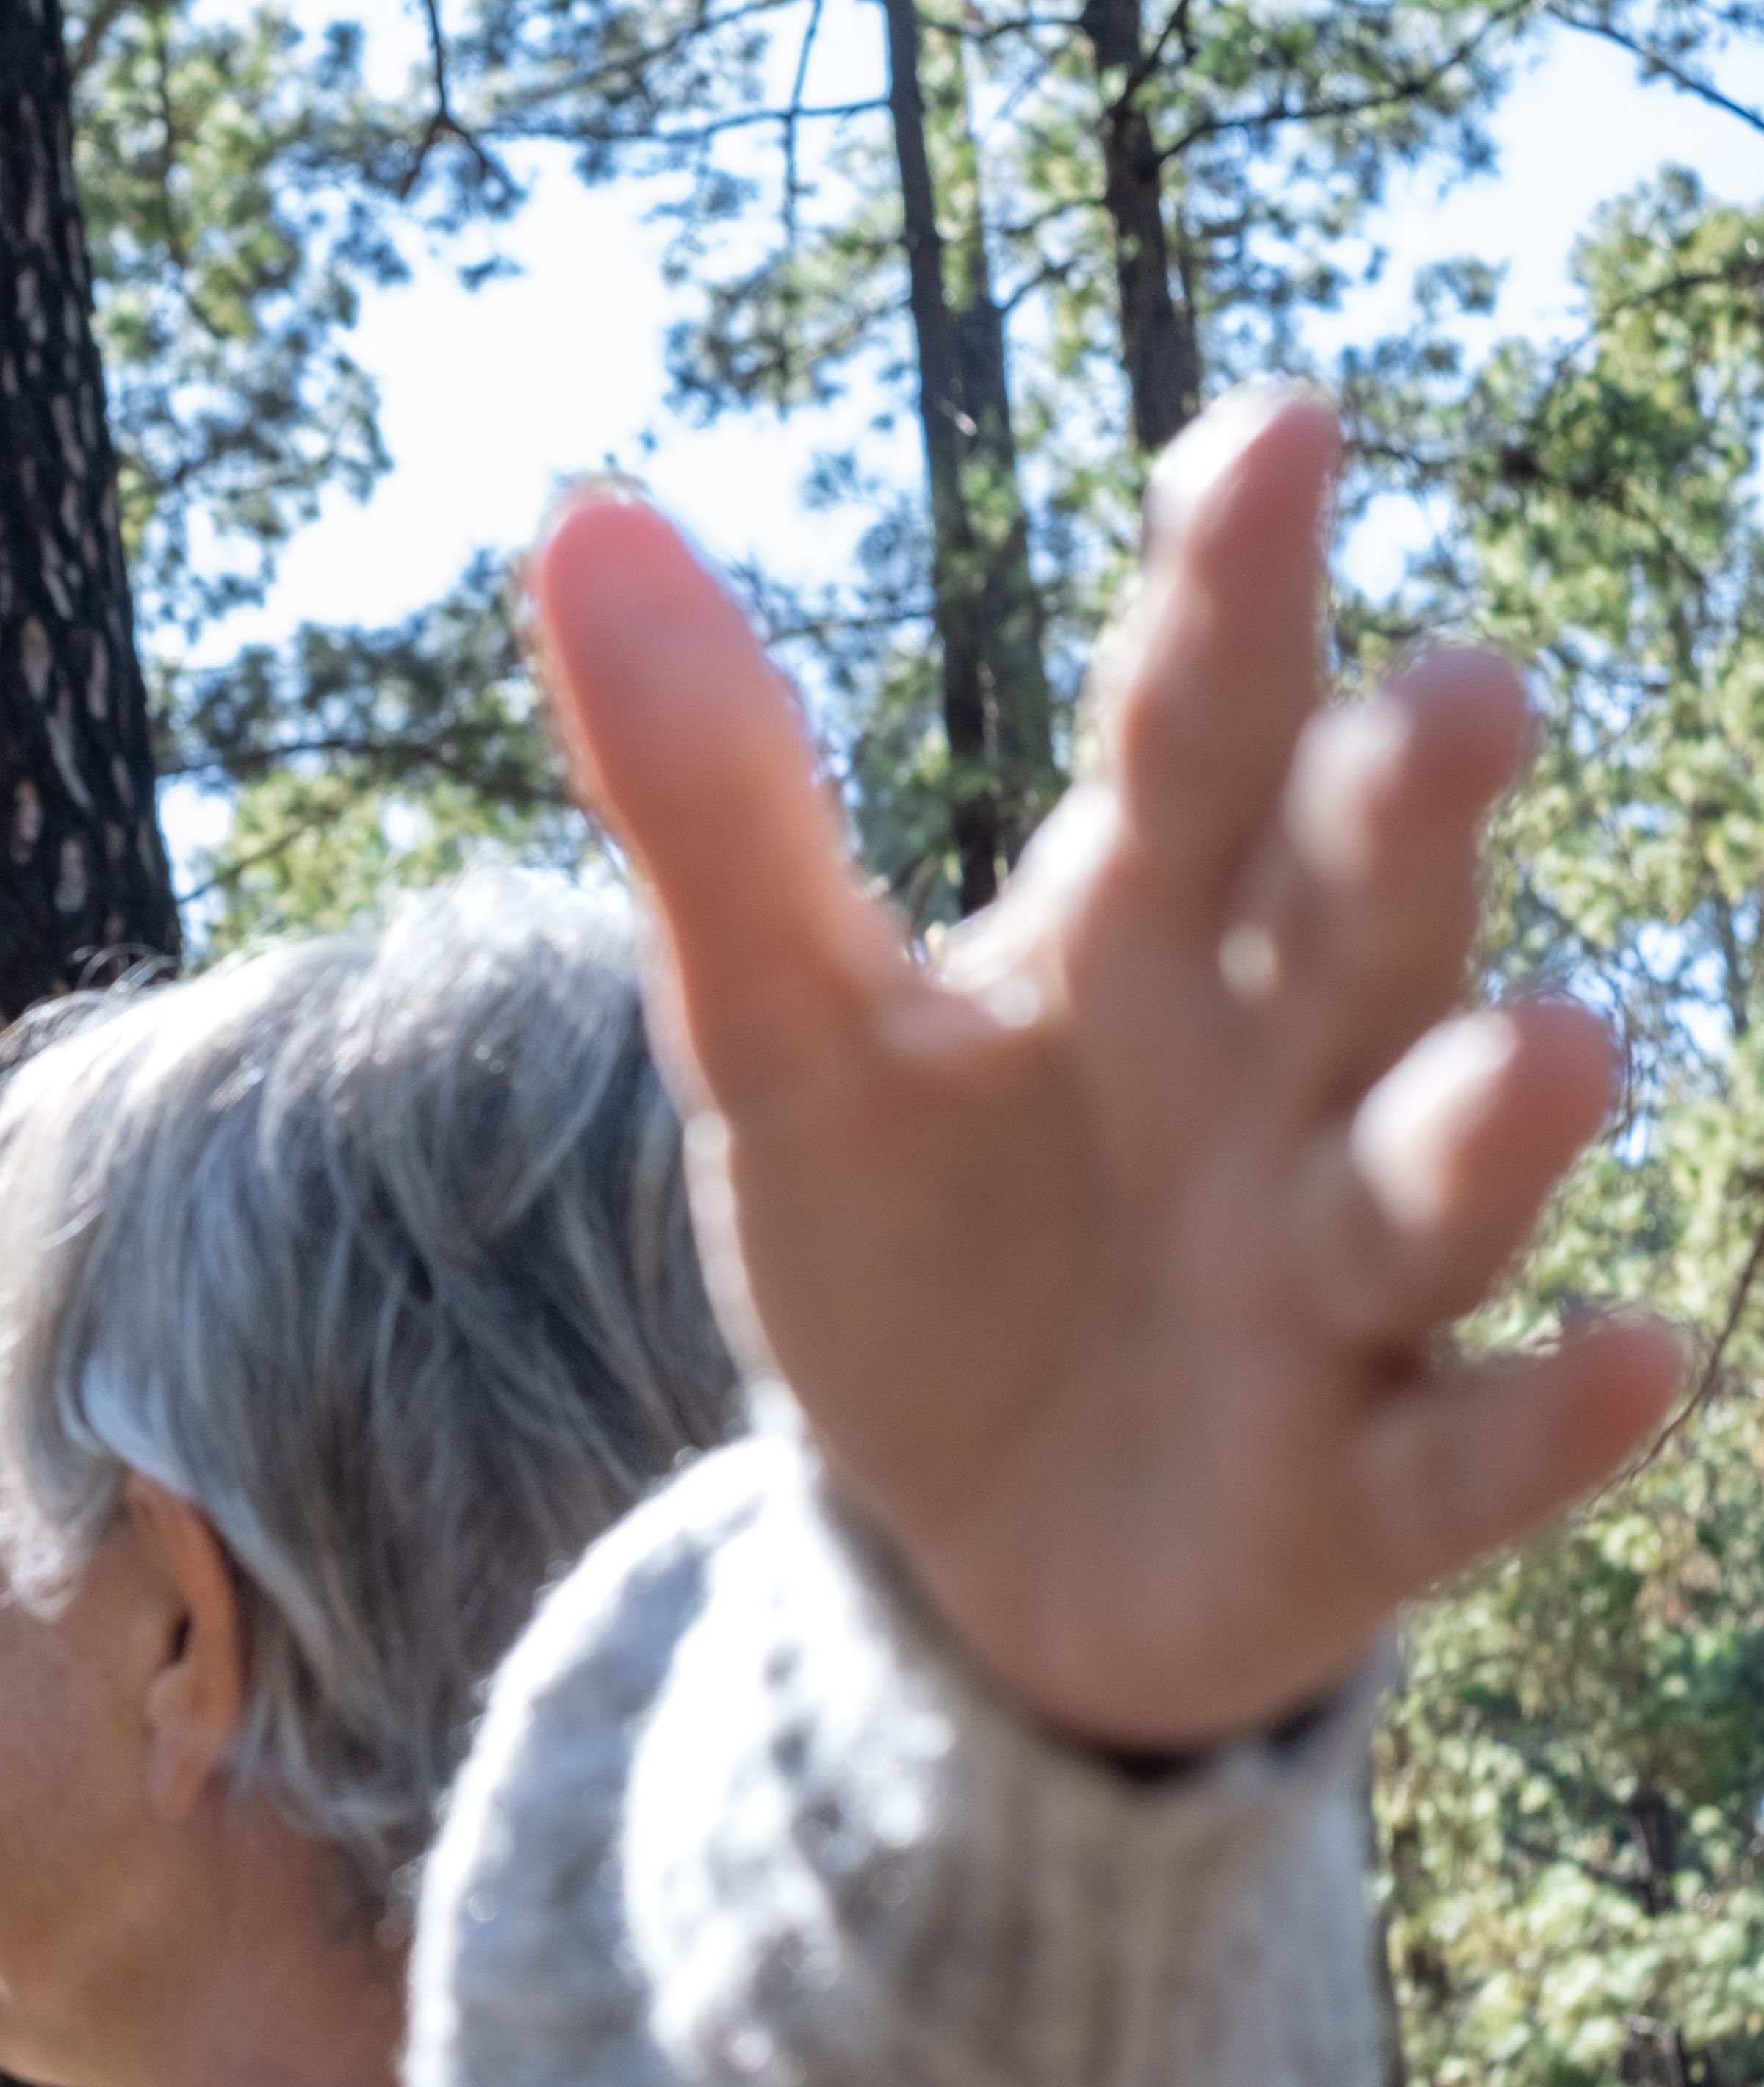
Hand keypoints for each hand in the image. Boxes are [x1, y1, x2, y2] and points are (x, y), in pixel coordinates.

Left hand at [528, 389, 1682, 1753]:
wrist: (959, 1529)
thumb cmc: (912, 1239)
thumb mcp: (774, 1030)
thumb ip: (709, 797)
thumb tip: (583, 520)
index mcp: (1141, 931)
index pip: (1194, 729)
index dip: (1236, 589)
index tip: (1277, 428)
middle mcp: (1279, 1074)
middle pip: (1353, 924)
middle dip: (1406, 824)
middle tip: (1449, 698)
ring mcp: (1336, 1284)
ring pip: (1434, 1183)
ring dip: (1496, 1118)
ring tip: (1547, 1039)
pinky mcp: (1364, 1488)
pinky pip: (1472, 1457)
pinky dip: (1550, 1419)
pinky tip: (1632, 1360)